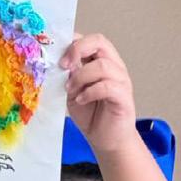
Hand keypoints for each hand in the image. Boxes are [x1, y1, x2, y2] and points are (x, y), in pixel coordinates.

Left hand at [60, 33, 136, 154]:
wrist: (106, 140)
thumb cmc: (91, 115)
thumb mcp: (72, 91)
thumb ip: (68, 75)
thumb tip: (61, 63)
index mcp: (101, 61)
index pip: (90, 39)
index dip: (72, 43)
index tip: (56, 57)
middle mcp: (114, 66)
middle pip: (99, 41)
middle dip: (77, 50)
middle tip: (63, 66)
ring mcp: (121, 81)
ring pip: (102, 65)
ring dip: (81, 76)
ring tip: (71, 90)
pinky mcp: (124, 97)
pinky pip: (108, 86)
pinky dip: (90, 91)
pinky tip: (81, 100)